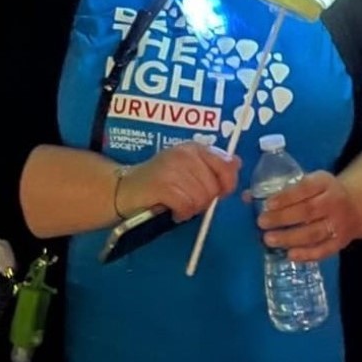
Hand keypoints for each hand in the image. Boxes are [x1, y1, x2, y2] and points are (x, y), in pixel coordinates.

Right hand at [119, 143, 240, 223]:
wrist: (125, 189)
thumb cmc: (159, 181)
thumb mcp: (188, 168)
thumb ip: (213, 165)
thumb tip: (237, 162)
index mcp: (194, 148)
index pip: (226, 164)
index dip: (226, 183)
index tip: (217, 192)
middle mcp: (185, 154)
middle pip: (213, 187)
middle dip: (203, 200)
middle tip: (187, 199)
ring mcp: (173, 168)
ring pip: (201, 199)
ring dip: (191, 208)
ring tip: (178, 203)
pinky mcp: (163, 185)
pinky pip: (186, 206)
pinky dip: (181, 213)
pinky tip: (172, 210)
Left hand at [245, 170, 358, 261]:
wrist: (356, 205)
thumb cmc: (321, 193)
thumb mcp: (307, 183)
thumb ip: (280, 190)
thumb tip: (246, 196)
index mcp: (324, 182)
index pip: (305, 188)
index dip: (286, 196)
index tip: (267, 204)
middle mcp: (334, 202)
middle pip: (308, 211)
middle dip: (283, 218)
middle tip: (262, 223)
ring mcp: (339, 223)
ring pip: (314, 232)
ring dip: (290, 238)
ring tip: (269, 240)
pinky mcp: (341, 241)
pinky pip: (324, 250)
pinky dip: (307, 254)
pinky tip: (290, 255)